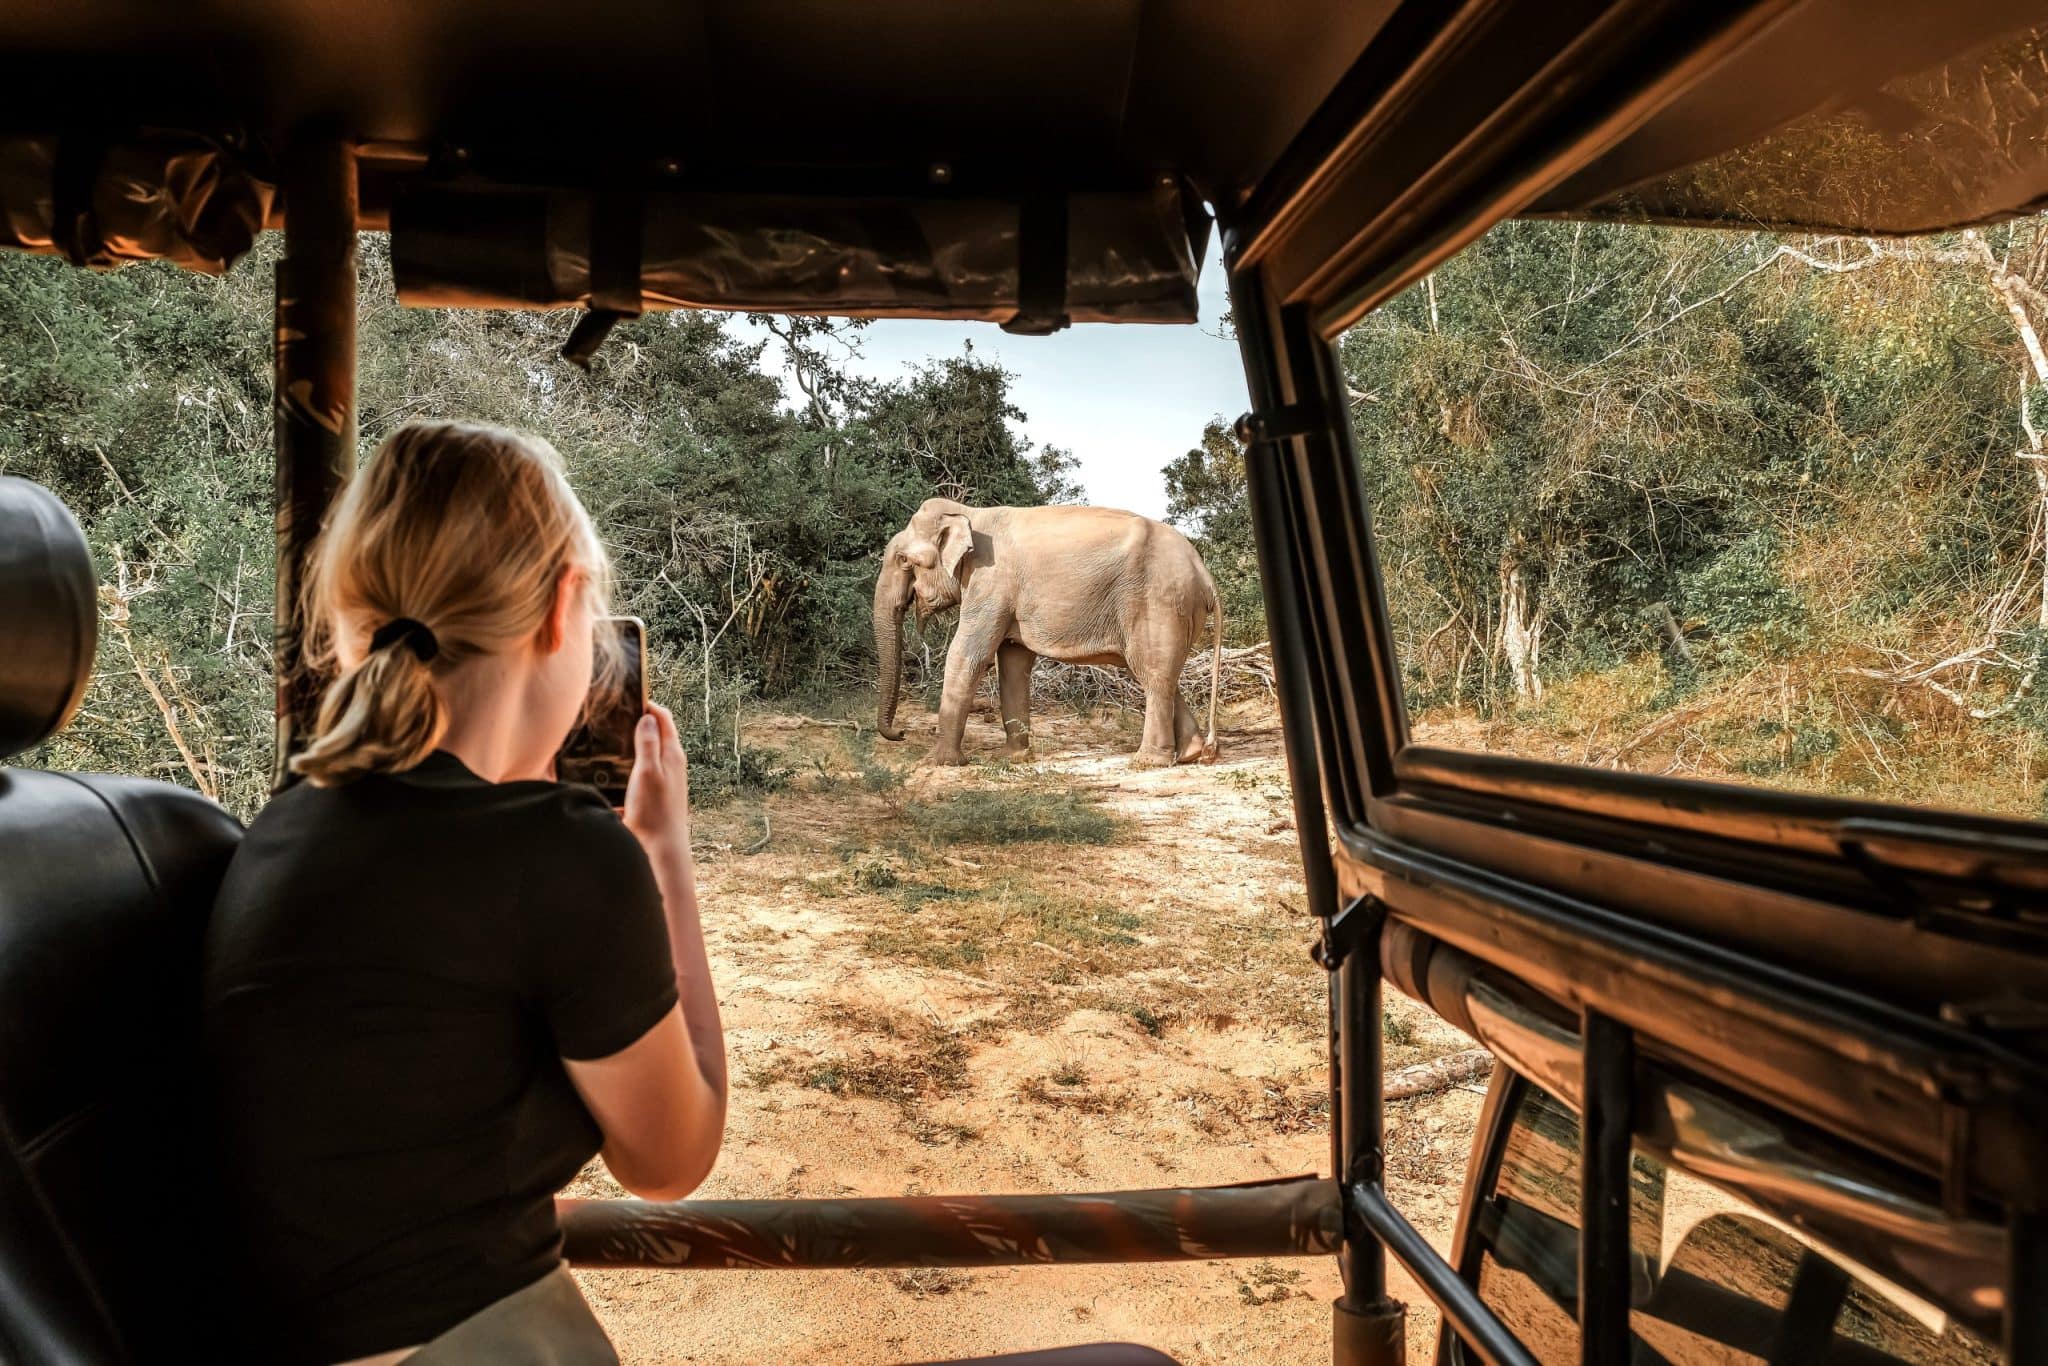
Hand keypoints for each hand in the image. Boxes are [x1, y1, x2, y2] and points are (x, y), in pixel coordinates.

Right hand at [623, 703, 691, 861]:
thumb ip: (648, 743)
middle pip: (656, 733)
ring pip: (647, 752)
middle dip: (638, 721)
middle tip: (616, 715)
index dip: (648, 704)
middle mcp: (671, 764)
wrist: (660, 849)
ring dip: (632, 744)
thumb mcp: (647, 772)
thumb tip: (647, 716)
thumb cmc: (654, 812)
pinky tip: (611, 770)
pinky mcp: (654, 794)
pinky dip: (628, 765)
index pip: (664, 718)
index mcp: (672, 754)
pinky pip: (640, 772)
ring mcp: (664, 779)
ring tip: (609, 738)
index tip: (629, 697)